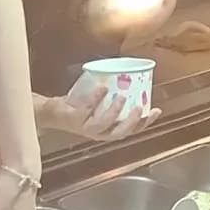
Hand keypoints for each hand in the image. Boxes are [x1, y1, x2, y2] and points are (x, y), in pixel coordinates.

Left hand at [42, 85, 160, 140]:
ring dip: (115, 112)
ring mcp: (85, 128)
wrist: (52, 112)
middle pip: (120, 133)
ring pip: (104, 124)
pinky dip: (96, 98)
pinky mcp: (74, 119)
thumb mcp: (99, 103)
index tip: (157, 110)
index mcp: (108, 130)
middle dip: (132, 122)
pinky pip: (87, 109)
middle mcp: (98, 133)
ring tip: (122, 96)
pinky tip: (103, 88)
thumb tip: (131, 76)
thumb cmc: (78, 107)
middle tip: (140, 107)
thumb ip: (113, 97)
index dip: (145, 123)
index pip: (131, 131)